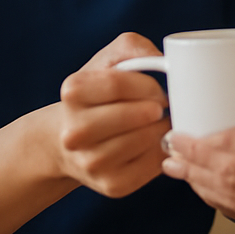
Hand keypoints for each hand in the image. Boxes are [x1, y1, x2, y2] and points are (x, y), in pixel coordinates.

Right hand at [51, 33, 170, 197]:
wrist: (73, 141)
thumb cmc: (99, 96)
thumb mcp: (108, 62)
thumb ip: (133, 48)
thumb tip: (162, 60)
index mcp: (72, 93)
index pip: (117, 82)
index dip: (146, 84)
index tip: (158, 88)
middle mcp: (74, 131)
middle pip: (130, 115)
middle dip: (155, 109)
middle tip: (162, 107)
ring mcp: (91, 162)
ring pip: (142, 141)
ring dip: (161, 130)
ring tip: (160, 123)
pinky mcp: (111, 185)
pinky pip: (150, 166)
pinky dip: (162, 151)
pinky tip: (157, 143)